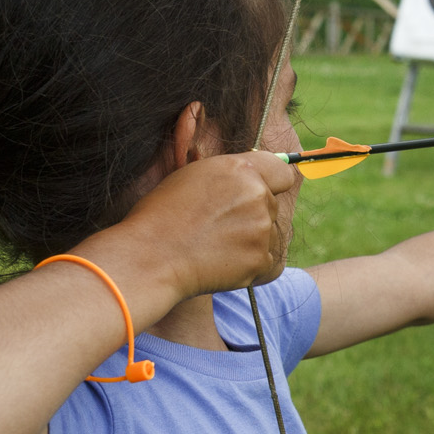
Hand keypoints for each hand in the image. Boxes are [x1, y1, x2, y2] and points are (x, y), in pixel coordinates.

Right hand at [95, 148, 298, 297]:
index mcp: (239, 169)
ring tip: (215, 245)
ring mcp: (261, 229)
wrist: (150, 257)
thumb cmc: (161, 215)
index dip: (272, 182)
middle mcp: (257, 195)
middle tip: (218, 226)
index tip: (259, 192)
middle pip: (271, 204)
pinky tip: (221, 262)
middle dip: (253, 213)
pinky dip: (250, 264)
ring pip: (270, 233)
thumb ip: (228, 173)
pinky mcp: (260, 259)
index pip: (282, 171)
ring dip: (252, 240)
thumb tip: (247, 174)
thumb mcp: (192, 176)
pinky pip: (267, 261)